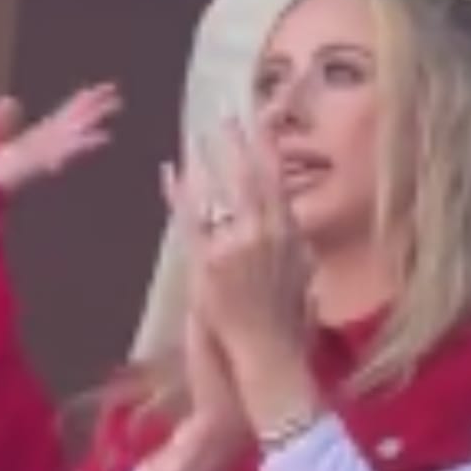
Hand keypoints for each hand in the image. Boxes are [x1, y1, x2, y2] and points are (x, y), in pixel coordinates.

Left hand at [0, 85, 120, 194]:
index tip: (89, 96)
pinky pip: (56, 153)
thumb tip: (14, 100)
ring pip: (66, 136)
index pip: (48, 129)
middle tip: (114, 94)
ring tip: (115, 102)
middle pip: (63, 128)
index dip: (69, 111)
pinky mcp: (25, 169)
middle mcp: (26, 158)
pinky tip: (102, 137)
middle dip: (87, 111)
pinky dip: (80, 145)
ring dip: (90, 119)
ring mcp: (28, 164)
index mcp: (12, 153)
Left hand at [165, 118, 317, 433]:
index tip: (259, 120)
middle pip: (248, 176)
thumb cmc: (285, 324)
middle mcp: (263, 235)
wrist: (267, 359)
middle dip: (237, 141)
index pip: (278, 180)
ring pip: (218, 192)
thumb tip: (294, 223)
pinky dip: (177, 193)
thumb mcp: (302, 277)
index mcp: (288, 235)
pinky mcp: (207, 264)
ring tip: (196, 132)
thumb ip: (296, 246)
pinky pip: (189, 219)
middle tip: (225, 111)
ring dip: (207, 160)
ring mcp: (233, 248)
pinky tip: (168, 170)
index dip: (266, 148)